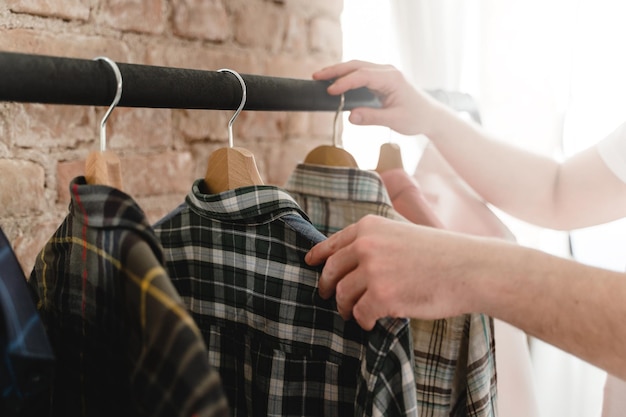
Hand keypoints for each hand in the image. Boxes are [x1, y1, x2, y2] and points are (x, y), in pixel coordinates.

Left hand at [305, 215, 479, 329]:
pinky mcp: (382, 297)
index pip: (332, 243)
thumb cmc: (443, 253)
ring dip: (345, 308)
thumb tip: (351, 261)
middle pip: (331, 272)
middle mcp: (366, 245)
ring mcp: (373, 271)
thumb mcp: (403, 232)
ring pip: (342, 295)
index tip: (310, 264)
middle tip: (328, 298)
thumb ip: (376, 241)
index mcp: (370, 227)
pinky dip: (362, 321)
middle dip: (326, 287)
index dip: (318, 256)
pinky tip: (371, 323)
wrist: (471, 269)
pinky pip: (359, 314)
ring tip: (353, 314)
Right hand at [313, 60, 443, 135]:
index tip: (330, 91)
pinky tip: (335, 81)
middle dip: (336, 70)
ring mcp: (384, 73)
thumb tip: (349, 117)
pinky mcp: (381, 79)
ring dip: (339, 71)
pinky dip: (346, 76)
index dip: (345, 83)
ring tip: (321, 77)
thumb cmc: (416, 117)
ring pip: (357, 67)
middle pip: (357, 65)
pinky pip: (361, 73)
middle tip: (316, 76)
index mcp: (392, 78)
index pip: (363, 76)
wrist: (430, 116)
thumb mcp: (394, 120)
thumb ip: (372, 118)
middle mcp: (388, 71)